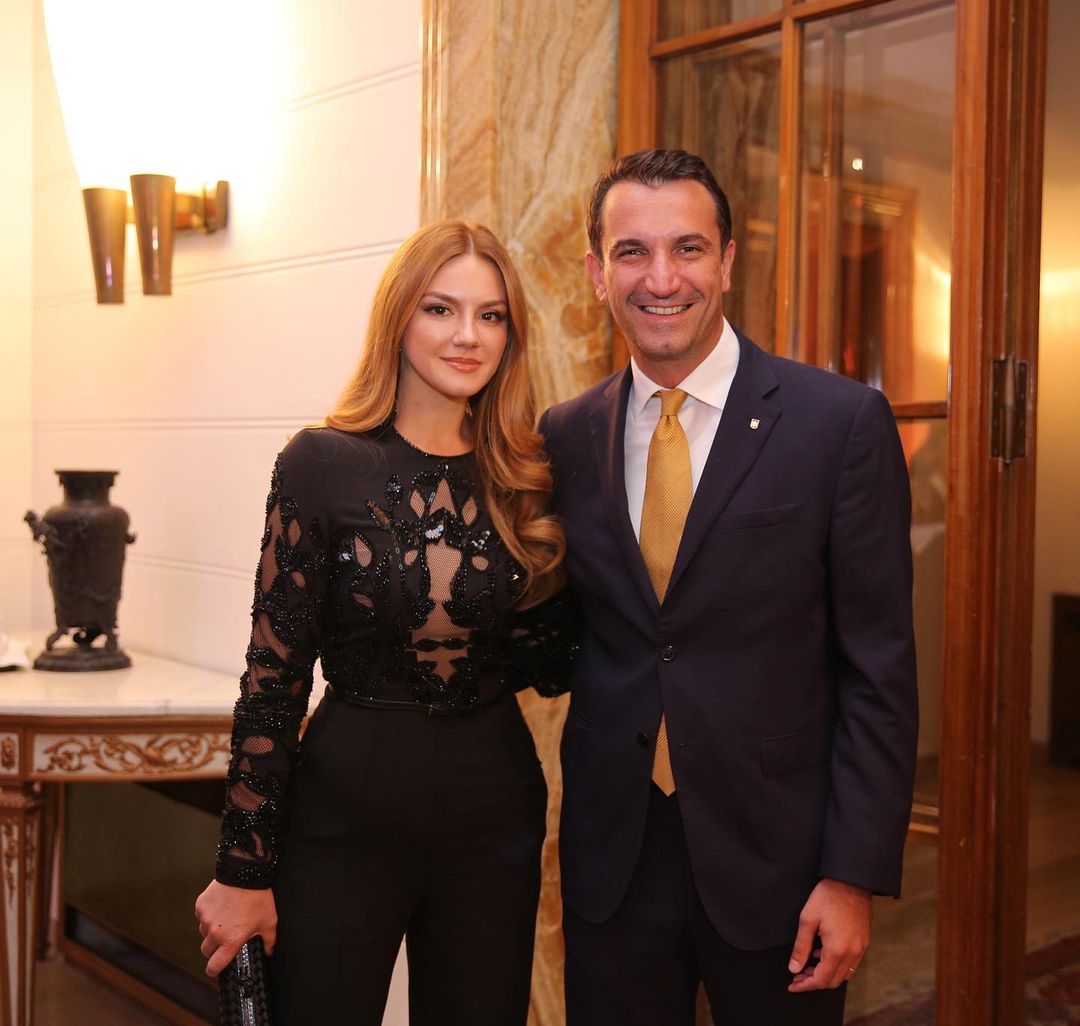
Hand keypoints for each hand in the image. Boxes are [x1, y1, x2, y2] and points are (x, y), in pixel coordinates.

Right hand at [195, 879, 276, 977]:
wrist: (246, 872)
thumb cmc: (258, 897)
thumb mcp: (269, 922)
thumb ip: (269, 941)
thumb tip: (269, 952)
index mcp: (231, 940)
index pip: (214, 966)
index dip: (214, 970)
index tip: (216, 969)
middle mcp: (215, 932)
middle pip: (206, 951)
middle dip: (214, 948)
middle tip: (226, 937)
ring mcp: (206, 918)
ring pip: (203, 932)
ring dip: (211, 930)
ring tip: (226, 918)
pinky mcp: (201, 905)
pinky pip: (201, 916)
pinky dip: (209, 914)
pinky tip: (222, 906)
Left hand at [787, 877, 870, 991]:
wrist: (851, 880)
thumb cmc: (827, 897)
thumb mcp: (807, 919)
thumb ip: (801, 947)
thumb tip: (794, 968)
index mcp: (837, 950)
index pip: (821, 979)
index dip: (805, 985)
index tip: (792, 985)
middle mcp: (852, 953)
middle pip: (833, 981)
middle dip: (814, 981)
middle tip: (798, 975)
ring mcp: (861, 948)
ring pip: (844, 974)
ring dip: (826, 974)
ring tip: (808, 965)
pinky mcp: (864, 941)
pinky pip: (851, 963)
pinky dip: (837, 965)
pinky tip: (822, 953)